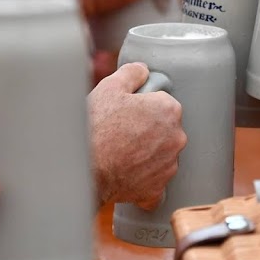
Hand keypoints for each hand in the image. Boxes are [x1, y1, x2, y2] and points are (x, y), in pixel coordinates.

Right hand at [88, 63, 186, 209]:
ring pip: (160, 154)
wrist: (83, 169)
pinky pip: (153, 180)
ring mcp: (168, 165)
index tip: (129, 112)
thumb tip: (142, 70)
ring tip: (121, 151)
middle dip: (148, 129)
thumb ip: (132, 73)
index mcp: (168, 110)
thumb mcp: (110, 87)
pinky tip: (125, 171)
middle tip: (123, 131)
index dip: (144, 106)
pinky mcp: (157, 188)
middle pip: (165, 129)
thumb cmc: (96, 127)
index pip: (164, 103)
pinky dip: (142, 177)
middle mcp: (176, 138)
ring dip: (146, 153)